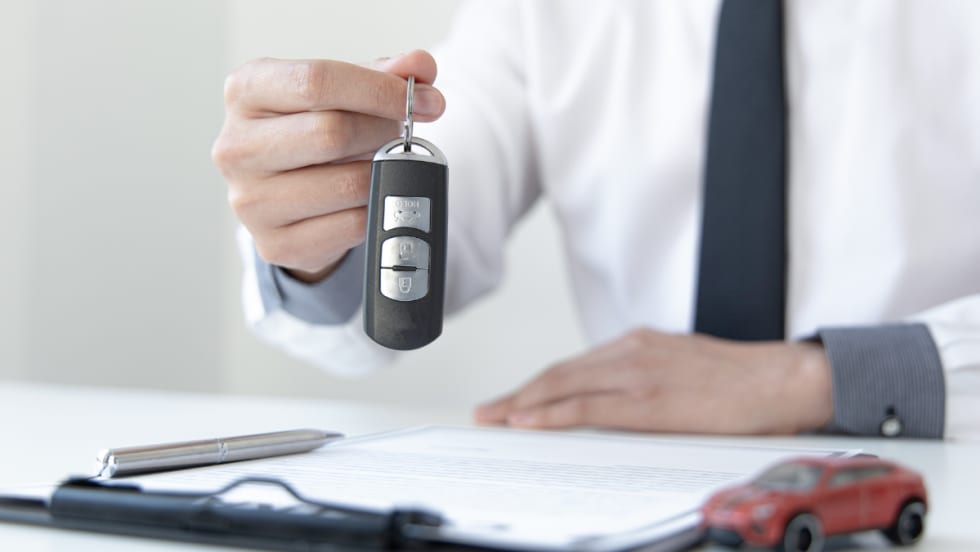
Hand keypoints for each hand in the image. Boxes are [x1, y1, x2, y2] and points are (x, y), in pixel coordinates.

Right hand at [212, 51, 445, 281]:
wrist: (285, 197)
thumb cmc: (313, 133)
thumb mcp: (341, 93)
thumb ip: (382, 73)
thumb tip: (421, 65)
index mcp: (246, 92)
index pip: (317, 81)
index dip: (380, 90)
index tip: (426, 99)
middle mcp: (237, 146)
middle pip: (332, 133)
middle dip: (383, 132)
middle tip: (403, 135)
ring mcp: (250, 201)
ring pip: (347, 184)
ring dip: (382, 174)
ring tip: (381, 165)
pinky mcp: (275, 244)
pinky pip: (352, 226)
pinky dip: (374, 210)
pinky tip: (367, 198)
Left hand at [474, 328, 833, 434]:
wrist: (779, 380)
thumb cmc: (738, 381)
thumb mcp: (680, 368)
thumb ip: (644, 379)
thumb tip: (616, 404)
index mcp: (638, 345)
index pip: (574, 367)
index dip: (537, 385)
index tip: (513, 399)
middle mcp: (630, 352)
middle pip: (558, 375)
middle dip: (518, 395)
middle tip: (488, 411)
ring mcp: (636, 372)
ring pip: (563, 386)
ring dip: (523, 405)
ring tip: (496, 419)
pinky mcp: (647, 398)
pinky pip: (587, 406)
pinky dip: (552, 414)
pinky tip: (529, 422)